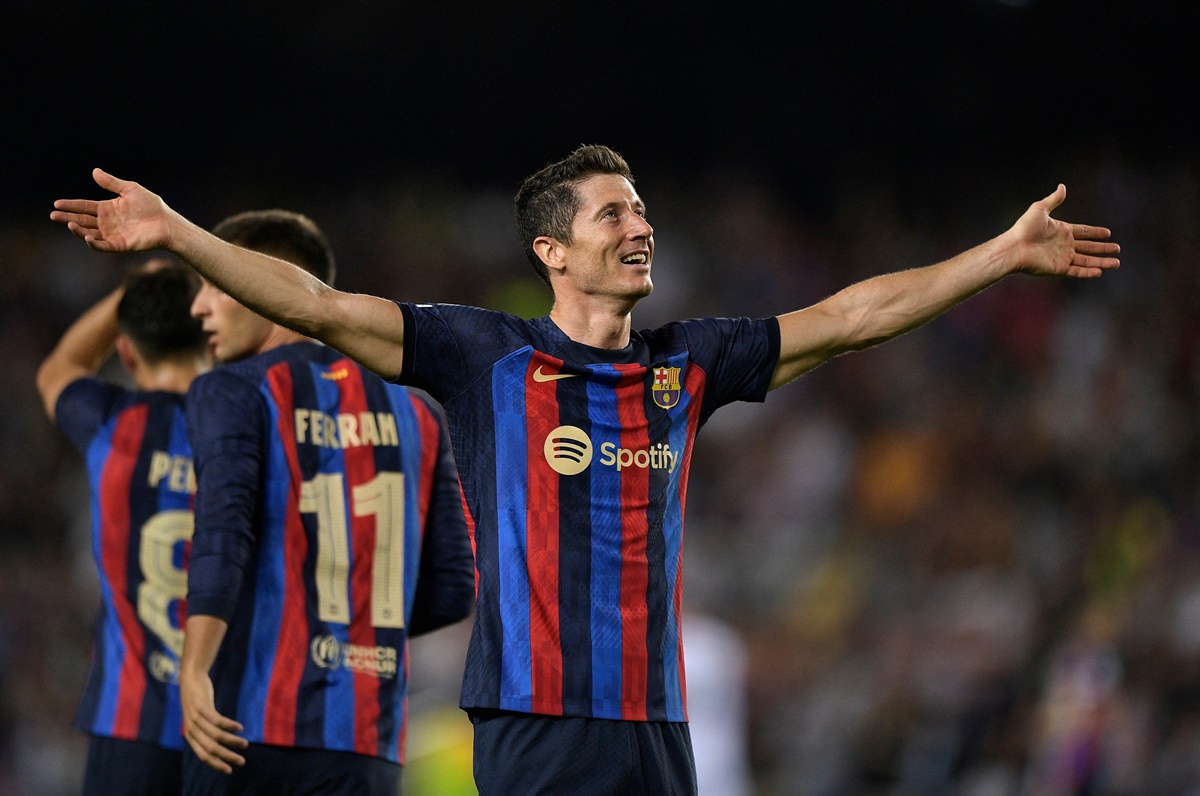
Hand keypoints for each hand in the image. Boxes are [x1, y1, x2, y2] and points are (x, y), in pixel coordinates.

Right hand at [50, 168, 173, 253]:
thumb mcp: (130, 189)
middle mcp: (107, 222)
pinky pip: (103, 245)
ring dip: (78, 230)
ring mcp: (113, 234)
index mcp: (107, 208)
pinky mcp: (120, 245)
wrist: (166, 222)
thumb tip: (94, 171)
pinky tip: (86, 236)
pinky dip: (93, 243)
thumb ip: (111, 183)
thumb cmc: (151, 205)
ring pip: (90, 233)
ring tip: (70, 224)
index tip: (57, 203)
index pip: (84, 206)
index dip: (71, 205)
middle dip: (67, 218)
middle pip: (83, 220)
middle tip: (53, 215)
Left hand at [180, 666, 247, 773]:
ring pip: (216, 736)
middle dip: (227, 757)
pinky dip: (229, 726)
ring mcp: (196, 718)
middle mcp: (192, 729)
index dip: (216, 764)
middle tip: (242, 761)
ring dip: (232, 741)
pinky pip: (217, 720)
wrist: (190, 678)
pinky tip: (240, 728)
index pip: (203, 755)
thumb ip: (204, 730)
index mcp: (191, 735)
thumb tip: (218, 743)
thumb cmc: (197, 700)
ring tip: (245, 744)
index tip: (230, 770)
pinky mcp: (202, 707)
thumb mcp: (198, 718)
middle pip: (211, 748)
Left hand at [1007, 184, 1120, 277]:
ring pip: (1087, 260)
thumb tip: (1062, 186)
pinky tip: (1100, 271)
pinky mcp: (1058, 269)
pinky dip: (1088, 272)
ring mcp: (1062, 257)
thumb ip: (1054, 199)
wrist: (1014, 247)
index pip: (1084, 232)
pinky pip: (1077, 271)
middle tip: (1117, 249)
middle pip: (1088, 247)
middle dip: (1103, 248)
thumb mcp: (1040, 209)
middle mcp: (1064, 245)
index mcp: (1062, 231)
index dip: (1095, 232)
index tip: (1108, 233)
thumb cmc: (1024, 228)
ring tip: (1117, 263)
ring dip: (1102, 261)